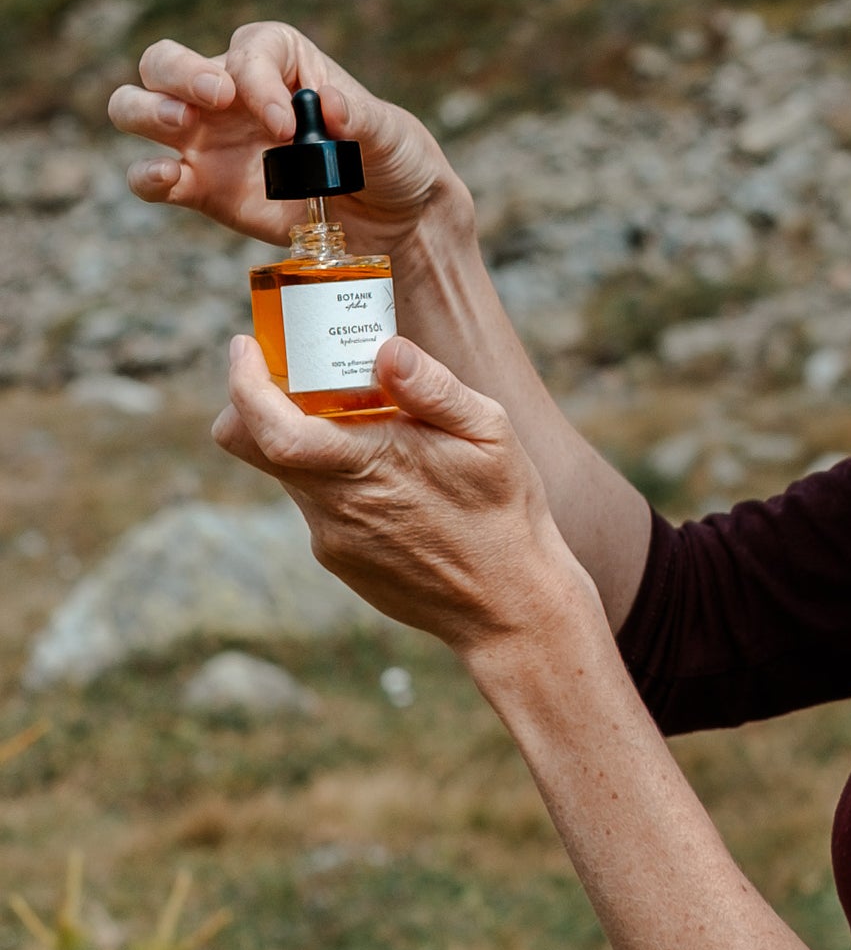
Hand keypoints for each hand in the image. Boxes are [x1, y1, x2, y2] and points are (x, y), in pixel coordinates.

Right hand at [107, 22, 465, 251]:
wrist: (392, 221)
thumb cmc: (392, 159)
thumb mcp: (391, 135)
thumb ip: (362, 118)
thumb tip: (327, 101)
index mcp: (281, 62)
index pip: (249, 49)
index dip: (257, 76)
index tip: (287, 123)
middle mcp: (231, 93)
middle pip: (166, 61)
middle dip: (178, 72)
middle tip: (217, 99)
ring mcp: (207, 140)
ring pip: (139, 107)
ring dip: (146, 110)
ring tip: (180, 124)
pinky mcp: (199, 188)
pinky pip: (152, 177)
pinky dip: (147, 175)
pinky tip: (168, 177)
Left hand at [212, 332, 601, 663]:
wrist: (508, 602)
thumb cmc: (504, 510)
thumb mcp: (490, 433)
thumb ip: (435, 389)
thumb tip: (386, 349)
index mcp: (370, 467)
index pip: (272, 430)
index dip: (243, 385)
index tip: (244, 347)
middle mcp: (337, 506)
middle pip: (253, 447)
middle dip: (256, 400)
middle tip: (294, 369)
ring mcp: (332, 538)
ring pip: (288, 472)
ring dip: (307, 437)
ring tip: (371, 424)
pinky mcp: (338, 558)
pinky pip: (318, 503)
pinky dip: (335, 475)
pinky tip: (392, 478)